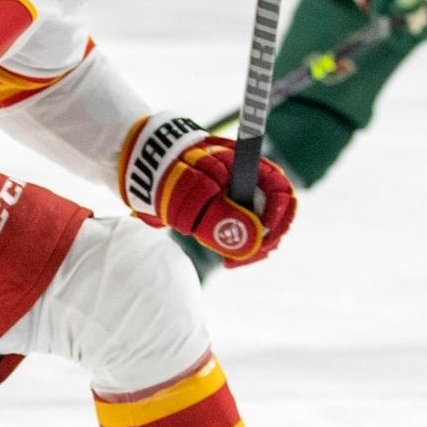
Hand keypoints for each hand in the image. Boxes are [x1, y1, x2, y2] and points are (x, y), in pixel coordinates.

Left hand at [121, 114, 295, 266]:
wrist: (145, 170)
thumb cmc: (169, 172)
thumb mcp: (191, 192)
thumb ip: (220, 214)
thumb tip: (253, 240)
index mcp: (248, 166)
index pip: (281, 190)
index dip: (279, 216)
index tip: (264, 237)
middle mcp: (251, 183)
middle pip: (277, 215)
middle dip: (266, 240)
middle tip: (242, 259)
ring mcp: (242, 200)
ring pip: (263, 230)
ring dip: (252, 248)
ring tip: (229, 260)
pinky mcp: (231, 216)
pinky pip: (247, 237)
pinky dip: (241, 250)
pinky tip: (227, 258)